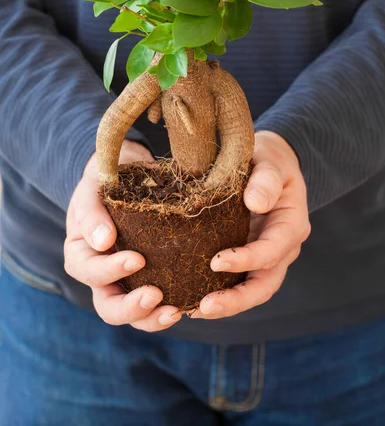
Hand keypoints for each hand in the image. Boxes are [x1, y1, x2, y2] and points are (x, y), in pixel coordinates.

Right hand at [65, 140, 181, 331]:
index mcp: (82, 256)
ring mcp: (128, 283)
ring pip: (136, 315)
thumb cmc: (105, 181)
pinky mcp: (155, 279)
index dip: (110, 272)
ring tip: (176, 311)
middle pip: (109, 307)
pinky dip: (175, 306)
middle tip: (155, 295)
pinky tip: (193, 303)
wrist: (128, 175)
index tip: (137, 259)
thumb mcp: (92, 188)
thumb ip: (91, 213)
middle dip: (131, 307)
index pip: (90, 273)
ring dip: (154, 318)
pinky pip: (161, 302)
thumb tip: (102, 241)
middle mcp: (102, 277)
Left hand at [191, 131, 310, 318]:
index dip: (246, 260)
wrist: (270, 163)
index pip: (272, 251)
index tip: (216, 261)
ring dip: (226, 304)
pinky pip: (237, 281)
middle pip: (265, 284)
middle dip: (237, 300)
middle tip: (204, 307)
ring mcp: (267, 256)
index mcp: (292, 225)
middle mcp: (283, 247)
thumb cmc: (269, 158)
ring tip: (193, 311)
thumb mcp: (271, 161)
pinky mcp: (250, 257)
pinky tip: (191, 301)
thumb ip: (266, 179)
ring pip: (251, 290)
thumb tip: (256, 203)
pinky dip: (219, 293)